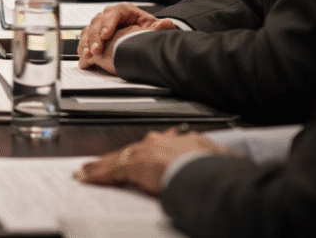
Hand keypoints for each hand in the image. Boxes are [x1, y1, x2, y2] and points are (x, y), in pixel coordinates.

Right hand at [77, 3, 176, 69]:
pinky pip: (85, 38)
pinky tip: (84, 56)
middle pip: (99, 21)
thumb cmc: (145, 30)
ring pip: (89, 30)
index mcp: (125, 11)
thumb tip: (166, 23)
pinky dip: (83, 47)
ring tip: (89, 55)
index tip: (106, 35)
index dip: (108, 23)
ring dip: (87, 43)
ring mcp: (101, 24)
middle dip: (96, 37)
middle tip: (97, 50)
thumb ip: (161, 27)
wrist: (140, 36)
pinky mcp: (94, 34)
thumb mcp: (153, 28)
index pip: (115, 13)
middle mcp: (110, 15)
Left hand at [77, 128, 230, 195]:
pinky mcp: (132, 164)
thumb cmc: (210, 163)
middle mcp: (157, 142)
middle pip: (131, 150)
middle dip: (116, 157)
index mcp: (175, 139)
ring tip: (85, 171)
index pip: (155, 145)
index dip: (145, 151)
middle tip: (99, 163)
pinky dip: (96, 174)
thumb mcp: (214, 155)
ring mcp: (143, 152)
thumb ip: (213, 154)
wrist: (200, 165)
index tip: (141, 154)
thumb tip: (231, 156)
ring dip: (99, 166)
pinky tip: (84, 177)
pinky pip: (108, 170)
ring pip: (115, 158)